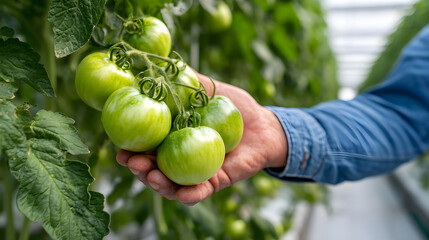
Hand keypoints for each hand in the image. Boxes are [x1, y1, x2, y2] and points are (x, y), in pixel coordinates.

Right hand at [116, 73, 287, 204]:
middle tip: (131, 161)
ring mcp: (197, 173)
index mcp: (174, 139)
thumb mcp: (210, 90)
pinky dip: (190, 195)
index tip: (120, 147)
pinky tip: (182, 193)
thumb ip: (188, 81)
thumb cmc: (236, 108)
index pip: (147, 147)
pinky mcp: (216, 183)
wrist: (266, 125)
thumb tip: (165, 62)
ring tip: (151, 175)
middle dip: (139, 169)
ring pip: (171, 185)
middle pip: (153, 169)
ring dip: (158, 184)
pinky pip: (200, 193)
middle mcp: (181, 159)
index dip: (131, 149)